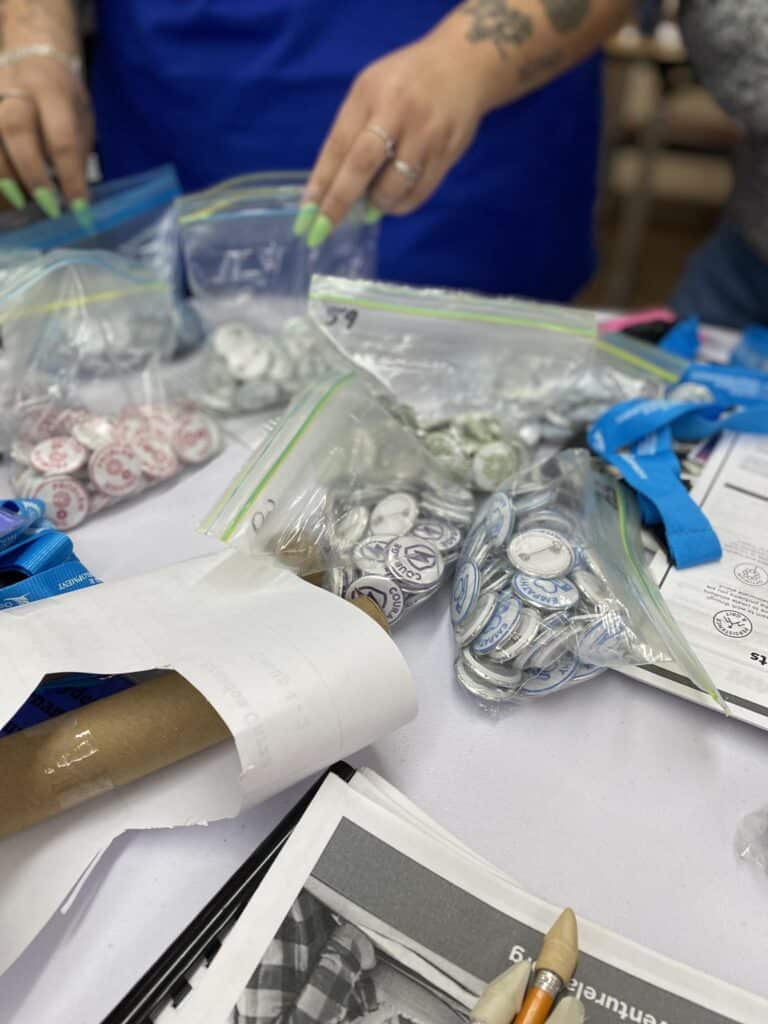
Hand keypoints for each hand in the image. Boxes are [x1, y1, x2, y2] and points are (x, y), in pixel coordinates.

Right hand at [0, 55, 92, 216]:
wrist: (29, 51)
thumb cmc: (61, 95)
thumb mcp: (80, 115)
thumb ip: (75, 151)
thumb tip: (75, 199)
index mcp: (52, 89)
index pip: (62, 137)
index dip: (70, 176)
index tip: (80, 209)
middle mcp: (15, 89)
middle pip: (16, 130)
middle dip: (31, 173)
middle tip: (47, 206)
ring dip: (3, 178)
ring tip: (18, 206)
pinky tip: (3, 195)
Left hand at [296, 30, 488, 245]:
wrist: (463, 63)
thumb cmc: (405, 81)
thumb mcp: (370, 90)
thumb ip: (352, 131)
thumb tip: (334, 188)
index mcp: (369, 94)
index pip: (337, 145)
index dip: (320, 183)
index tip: (305, 215)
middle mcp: (397, 112)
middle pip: (362, 166)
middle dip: (339, 202)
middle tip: (323, 230)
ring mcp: (425, 133)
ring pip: (394, 186)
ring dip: (377, 204)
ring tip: (373, 205)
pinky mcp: (448, 151)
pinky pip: (420, 191)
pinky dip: (402, 204)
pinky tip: (395, 202)